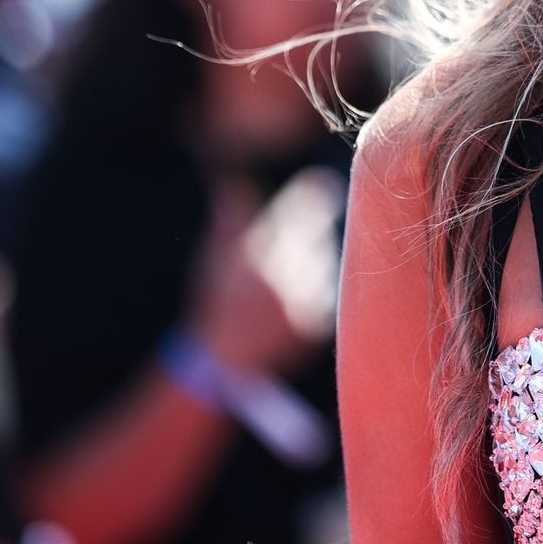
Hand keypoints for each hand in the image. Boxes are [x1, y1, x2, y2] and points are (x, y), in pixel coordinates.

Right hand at [186, 166, 345, 376]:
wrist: (222, 361)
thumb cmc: (216, 302)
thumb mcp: (214, 258)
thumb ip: (231, 218)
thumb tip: (235, 182)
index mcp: (263, 248)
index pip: (307, 205)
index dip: (316, 193)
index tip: (323, 188)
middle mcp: (290, 270)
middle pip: (318, 235)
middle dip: (307, 237)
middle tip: (284, 254)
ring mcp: (306, 297)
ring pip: (325, 264)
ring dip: (312, 268)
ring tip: (281, 289)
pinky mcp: (317, 321)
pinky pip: (328, 294)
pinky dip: (314, 296)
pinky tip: (287, 308)